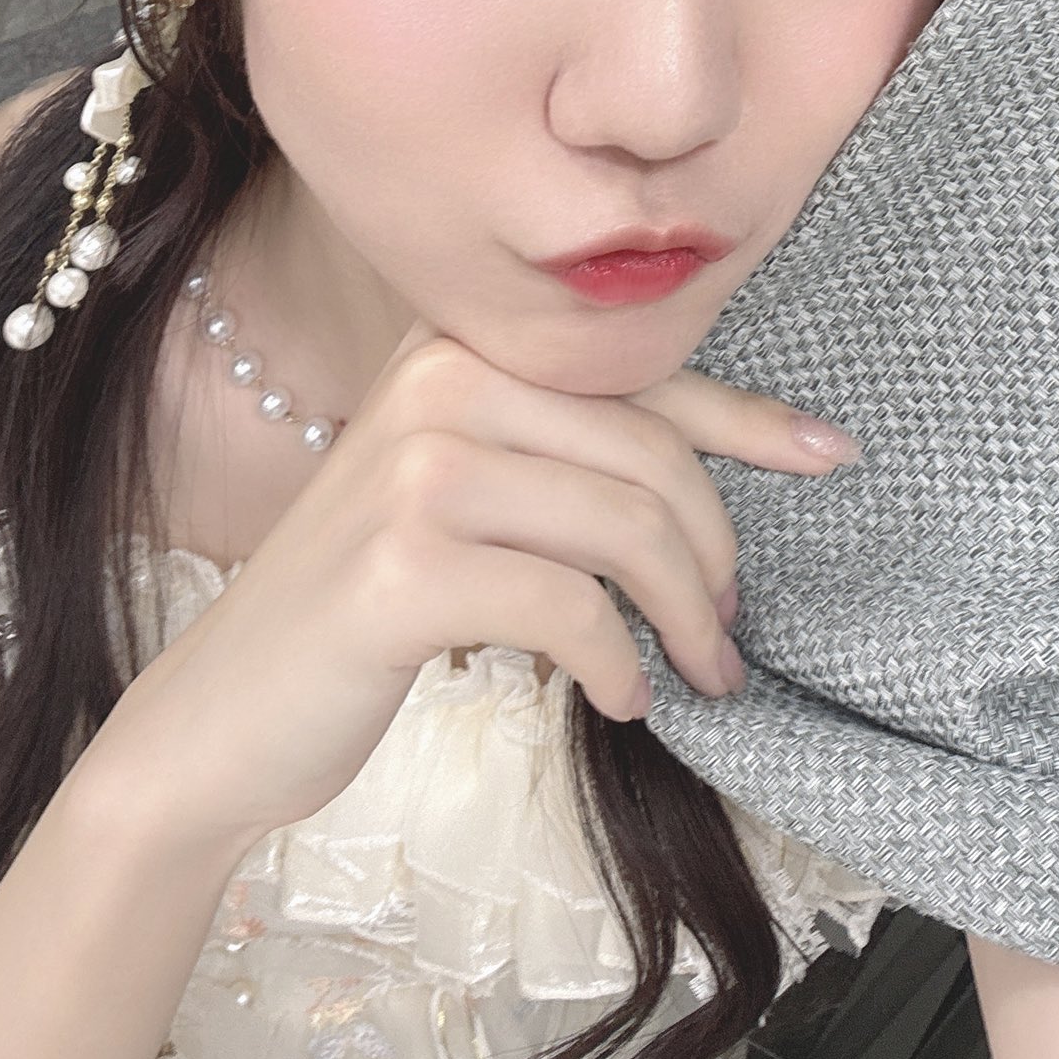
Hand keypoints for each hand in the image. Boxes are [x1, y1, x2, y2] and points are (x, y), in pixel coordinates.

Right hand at [92, 330, 856, 852]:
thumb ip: (566, 460)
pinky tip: (623, 699)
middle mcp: (436, 379)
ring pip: (623, 528)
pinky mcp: (406, 563)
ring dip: (685, 619)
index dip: (749, 419)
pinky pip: (573, 606)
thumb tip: (731, 479)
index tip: (836, 456)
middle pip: (647, 456)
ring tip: (700, 677)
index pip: (638, 373)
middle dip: (714, 555)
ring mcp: (417, 465)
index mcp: (456, 345)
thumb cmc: (364, 606)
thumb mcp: (463, 499)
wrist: (222, 713)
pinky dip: (620, 662)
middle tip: (729, 634)